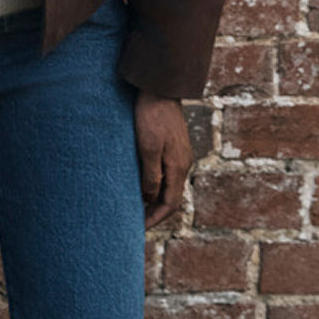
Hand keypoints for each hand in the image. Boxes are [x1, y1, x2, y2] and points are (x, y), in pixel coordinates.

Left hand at [134, 92, 189, 230]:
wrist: (159, 88)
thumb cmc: (150, 116)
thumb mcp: (147, 147)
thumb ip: (151, 174)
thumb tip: (150, 198)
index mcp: (178, 167)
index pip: (170, 204)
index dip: (154, 219)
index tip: (138, 230)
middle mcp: (182, 163)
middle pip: (171, 197)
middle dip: (154, 212)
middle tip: (135, 223)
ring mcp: (179, 154)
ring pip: (168, 185)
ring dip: (153, 198)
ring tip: (135, 207)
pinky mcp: (172, 146)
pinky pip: (165, 172)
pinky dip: (154, 184)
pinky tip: (140, 183)